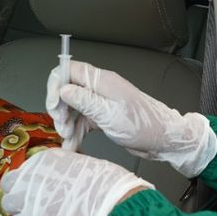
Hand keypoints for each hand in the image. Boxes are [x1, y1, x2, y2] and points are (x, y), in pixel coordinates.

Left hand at [2, 149, 152, 215]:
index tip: (39, 188)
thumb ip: (66, 168)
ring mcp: (28, 197)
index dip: (31, 180)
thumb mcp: (84, 165)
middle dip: (19, 193)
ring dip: (20, 209)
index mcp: (45, 159)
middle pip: (11, 184)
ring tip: (34, 215)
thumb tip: (64, 174)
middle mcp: (32, 174)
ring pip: (10, 203)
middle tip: (32, 202)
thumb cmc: (104, 183)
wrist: (109, 203)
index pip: (25, 169)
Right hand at [48, 61, 216, 178]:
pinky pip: (81, 122)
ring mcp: (100, 103)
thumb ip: (84, 100)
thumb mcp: (109, 114)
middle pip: (67, 90)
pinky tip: (71, 145)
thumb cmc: (143, 125)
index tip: (53, 105)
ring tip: (67, 139)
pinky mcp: (102, 117)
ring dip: (66, 123)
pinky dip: (75, 133)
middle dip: (60, 109)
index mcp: (102, 81)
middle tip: (61, 126)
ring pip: (72, 108)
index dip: (56, 85)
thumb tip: (63, 89)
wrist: (163, 139)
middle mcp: (99, 89)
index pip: (69, 70)